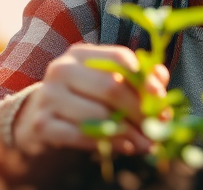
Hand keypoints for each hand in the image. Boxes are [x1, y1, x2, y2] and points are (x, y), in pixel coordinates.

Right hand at [12, 43, 168, 155]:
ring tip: (148, 143)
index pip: (118, 58)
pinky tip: (126, 147)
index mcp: (80, 53)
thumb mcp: (108, 83)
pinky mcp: (42, 124)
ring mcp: (48, 96)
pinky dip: (108, 144)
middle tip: (158, 128)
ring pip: (98, 114)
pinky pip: (81, 135)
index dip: (144, 78)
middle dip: (140, 111)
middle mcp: (61, 69)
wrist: (41, 121)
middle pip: (111, 86)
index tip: (161, 97)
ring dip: (129, 132)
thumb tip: (160, 77)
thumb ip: (136, 79)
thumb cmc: (84, 99)